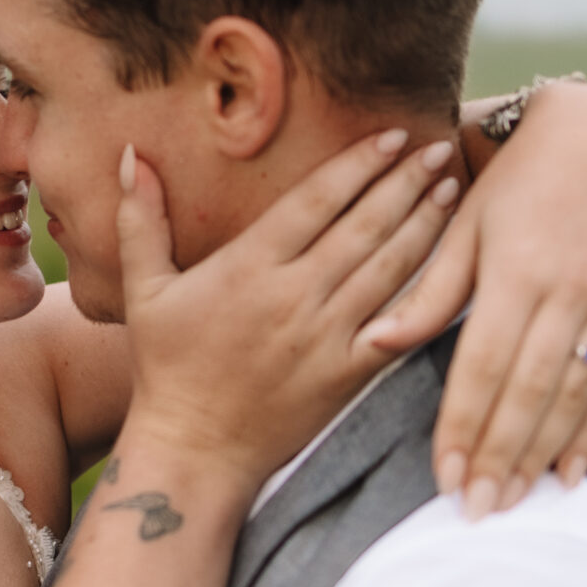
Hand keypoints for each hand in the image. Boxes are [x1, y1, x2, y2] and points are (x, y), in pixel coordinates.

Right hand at [121, 128, 459, 490]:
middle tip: (440, 146)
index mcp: (248, 267)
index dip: (358, 164)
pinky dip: (431, 295)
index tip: (392, 135)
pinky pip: (400, 328)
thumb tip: (128, 154)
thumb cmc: (166, 368)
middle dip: (406, 182)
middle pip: (364, 225)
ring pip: (389, 268)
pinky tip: (458, 267)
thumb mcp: (142, 290)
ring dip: (426, 225)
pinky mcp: (349, 374)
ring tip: (453, 187)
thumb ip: (139, 220)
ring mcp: (326, 336)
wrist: (195, 451)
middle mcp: (293, 295)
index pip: (316, 200)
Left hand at [363, 81, 586, 513]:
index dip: (462, 426)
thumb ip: (427, 291)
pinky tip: (570, 473)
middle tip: (474, 511)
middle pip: (528, 393)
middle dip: (499, 458)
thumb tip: (373, 343)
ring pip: (573, 396)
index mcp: (515, 273)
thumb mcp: (464, 226)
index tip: (442, 477)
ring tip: (513, 502)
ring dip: (541, 455)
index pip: (482, 367)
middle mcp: (567, 294)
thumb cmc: (515, 182)